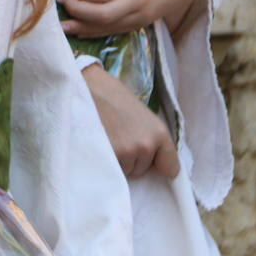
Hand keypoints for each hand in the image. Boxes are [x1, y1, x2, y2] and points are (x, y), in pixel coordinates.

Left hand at [60, 0, 204, 36]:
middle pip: (103, 14)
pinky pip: (114, 31)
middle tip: (60, 3)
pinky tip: (79, 31)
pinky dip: (95, 32)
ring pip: (107, 27)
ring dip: (82, 27)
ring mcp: (140, 16)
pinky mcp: (141, 25)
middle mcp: (138, 0)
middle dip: (77, 11)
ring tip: (61, 26)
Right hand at [82, 64, 178, 179]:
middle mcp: (146, 145)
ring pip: (125, 170)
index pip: (171, 167)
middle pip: (143, 169)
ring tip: (107, 139)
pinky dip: (105, 161)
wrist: (84, 86)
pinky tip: (98, 144)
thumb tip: (151, 155)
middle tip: (118, 138)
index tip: (151, 162)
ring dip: (118, 160)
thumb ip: (149, 134)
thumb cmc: (110, 94)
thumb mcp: (139, 112)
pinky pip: (111, 170)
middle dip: (132, 159)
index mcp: (159, 133)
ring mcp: (126, 153)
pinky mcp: (108, 157)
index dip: (159, 165)